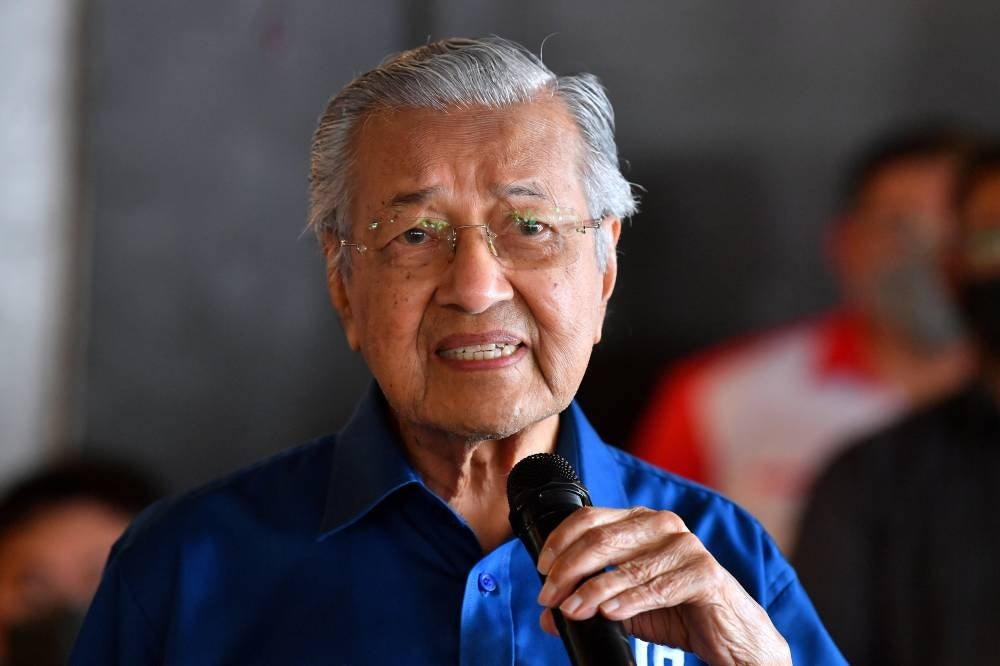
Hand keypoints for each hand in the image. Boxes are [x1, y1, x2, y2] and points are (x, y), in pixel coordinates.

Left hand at [535, 506, 790, 665]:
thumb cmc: (679, 611)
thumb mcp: (626, 605)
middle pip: (602, 539)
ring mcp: (686, 546)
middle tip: (548, 597)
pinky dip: (628, 601)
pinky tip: (608, 612)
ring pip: (626, 566)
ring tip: (570, 611)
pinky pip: (657, 587)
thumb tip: (547, 615)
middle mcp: (663, 525)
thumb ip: (591, 602)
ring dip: (592, 591)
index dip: (560, 542)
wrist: (731, 635)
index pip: (590, 518)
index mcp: (641, 521)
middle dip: (568, 570)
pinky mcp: (705, 573)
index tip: (541, 570)